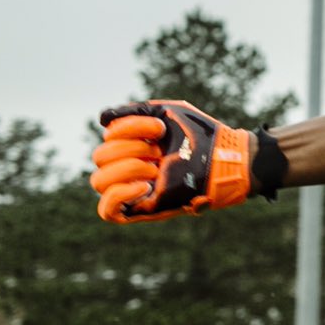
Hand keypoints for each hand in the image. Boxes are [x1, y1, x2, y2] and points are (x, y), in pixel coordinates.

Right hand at [90, 100, 257, 223]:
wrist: (225, 157)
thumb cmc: (200, 135)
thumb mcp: (167, 113)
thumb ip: (134, 113)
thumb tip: (103, 119)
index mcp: (132, 145)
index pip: (108, 137)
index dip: (130, 128)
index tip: (160, 128)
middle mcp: (129, 167)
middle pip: (100, 157)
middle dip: (130, 148)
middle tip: (160, 152)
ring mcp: (134, 189)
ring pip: (99, 181)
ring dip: (127, 169)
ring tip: (156, 168)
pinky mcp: (143, 210)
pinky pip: (107, 212)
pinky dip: (118, 195)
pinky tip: (145, 186)